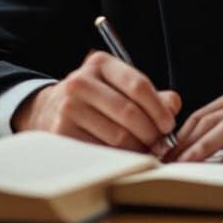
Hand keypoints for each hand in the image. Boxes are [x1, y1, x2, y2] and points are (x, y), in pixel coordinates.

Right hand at [12, 50, 180, 154]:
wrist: (50, 110)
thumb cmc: (97, 100)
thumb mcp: (120, 87)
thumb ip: (152, 95)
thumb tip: (173, 105)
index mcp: (101, 64)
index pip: (138, 85)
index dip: (159, 109)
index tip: (169, 126)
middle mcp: (81, 81)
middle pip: (130, 113)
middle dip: (151, 133)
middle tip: (161, 145)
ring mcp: (68, 107)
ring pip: (118, 136)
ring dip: (138, 149)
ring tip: (145, 152)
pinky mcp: (61, 133)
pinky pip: (102, 151)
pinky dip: (119, 158)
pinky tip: (125, 157)